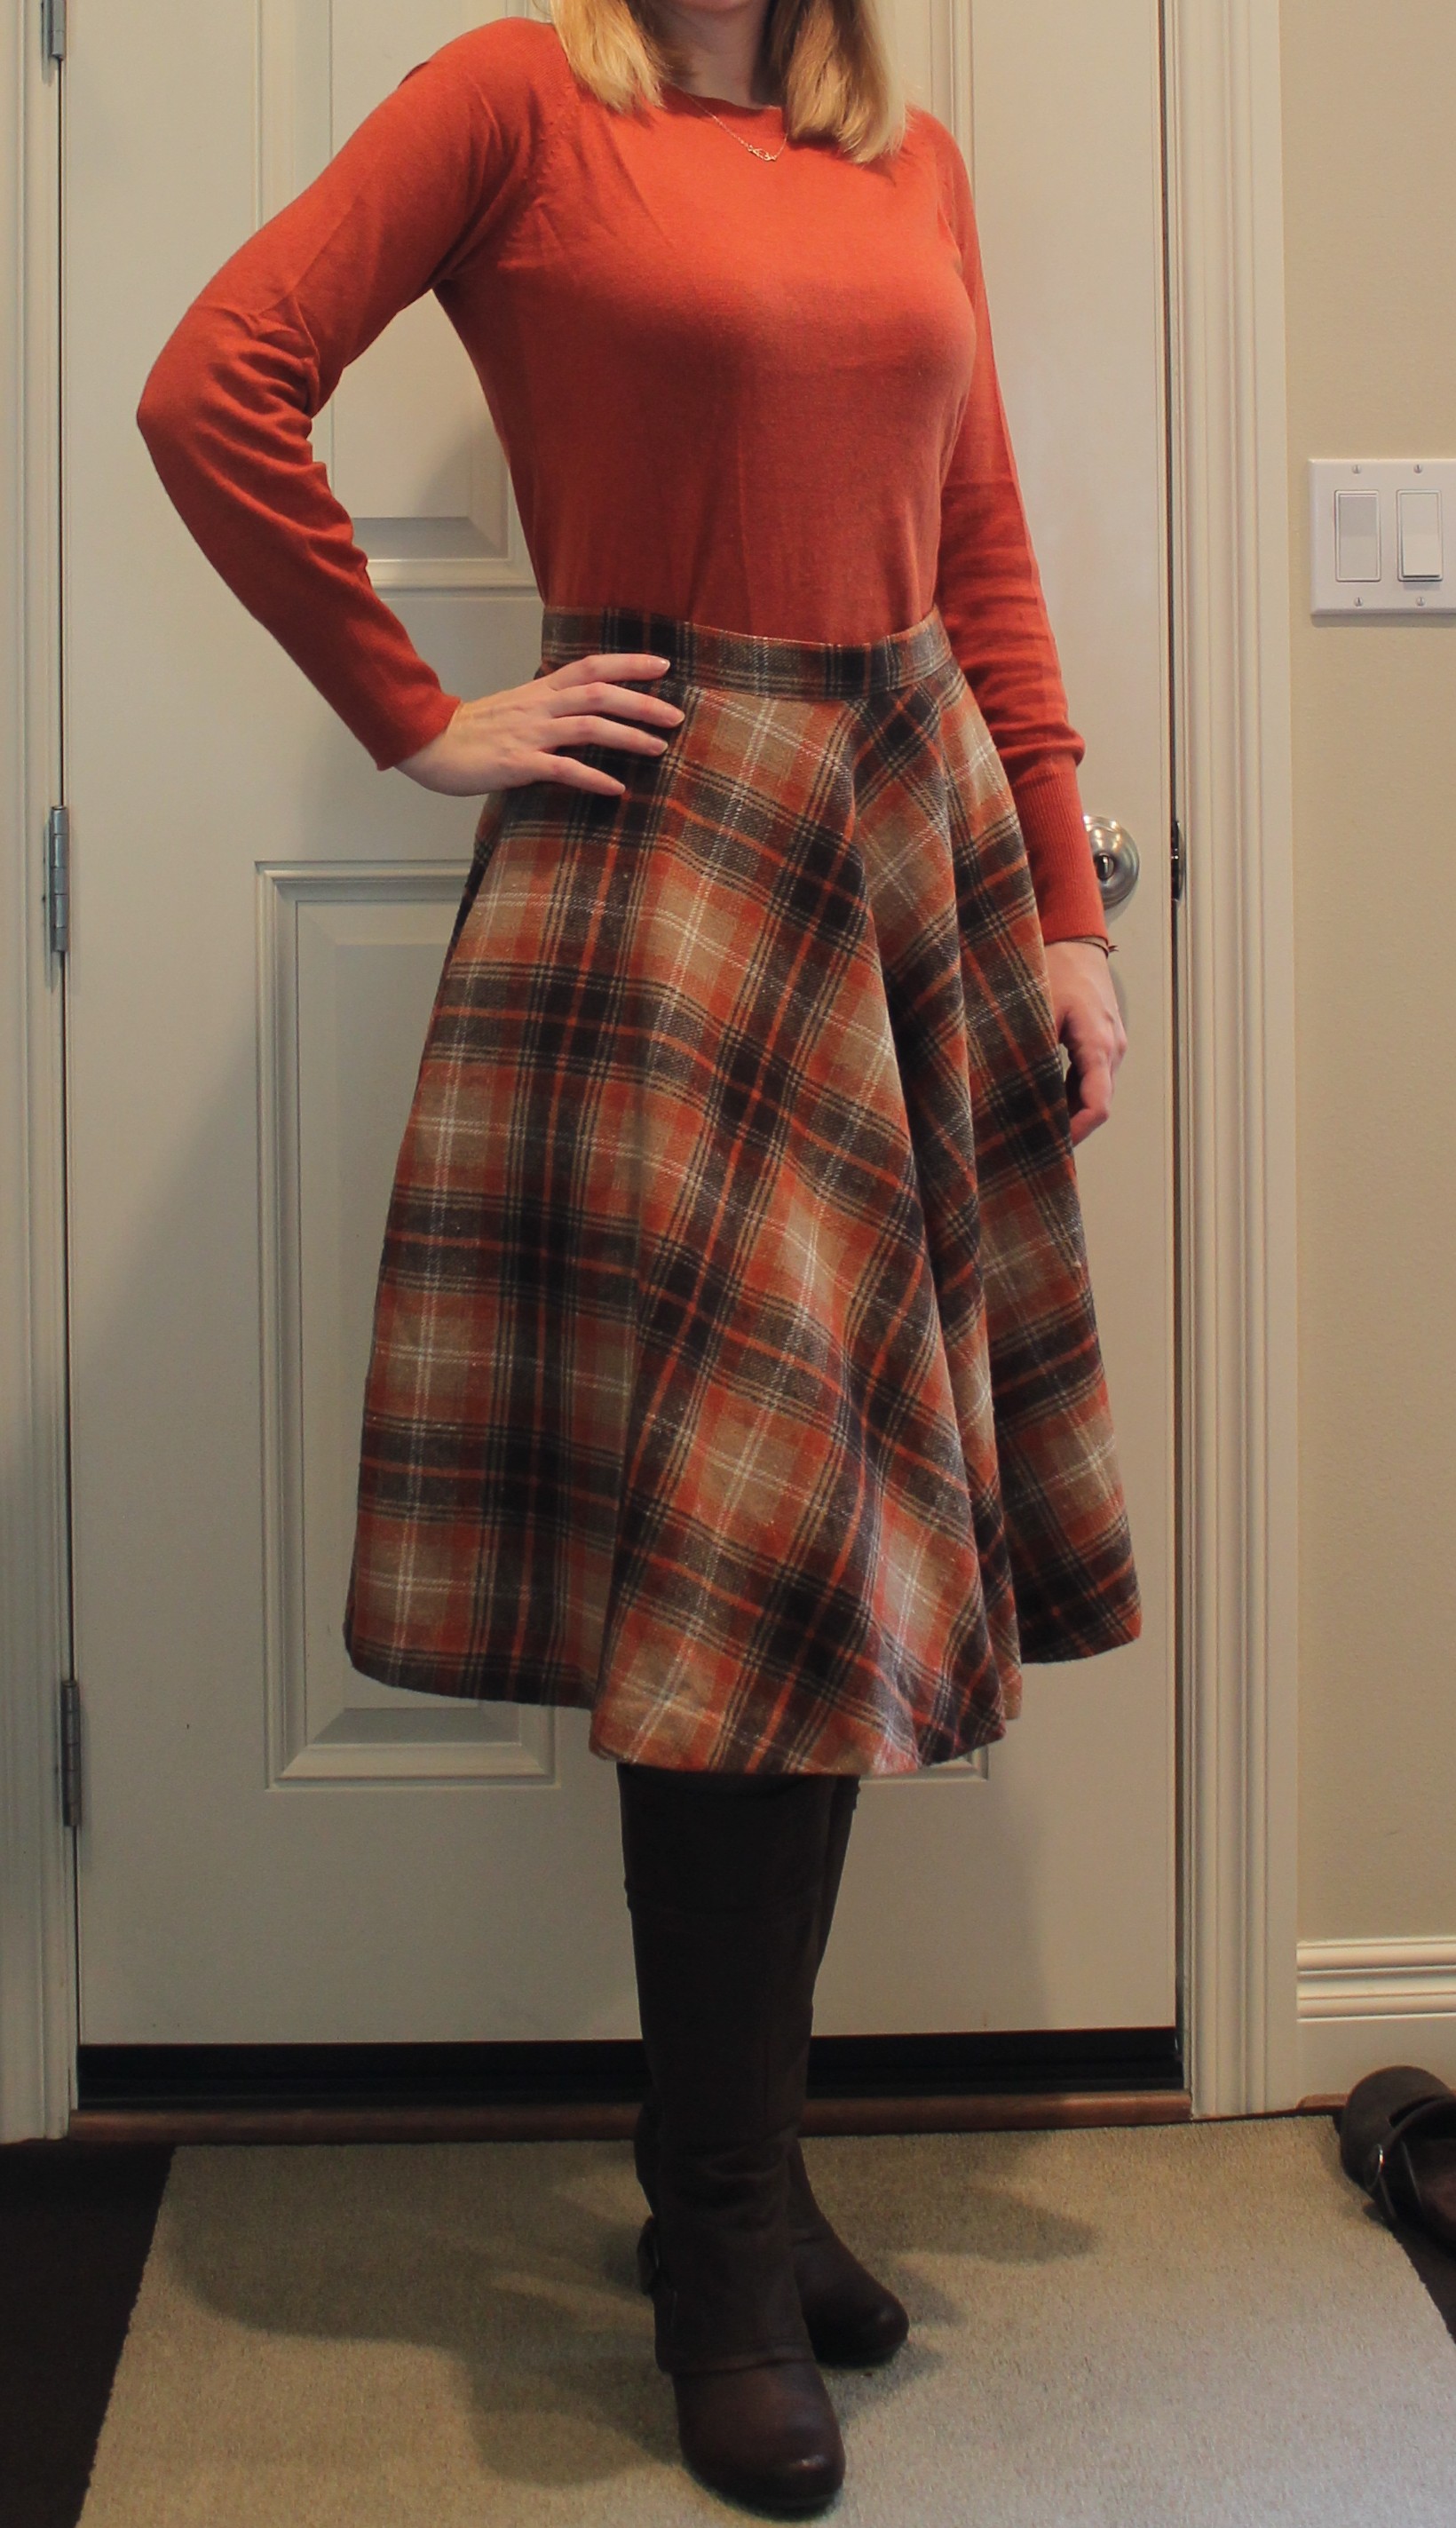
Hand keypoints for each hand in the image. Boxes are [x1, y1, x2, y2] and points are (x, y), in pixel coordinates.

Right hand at [396, 652, 684, 797]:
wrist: (429, 744)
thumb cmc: (475, 732)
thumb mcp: (517, 709)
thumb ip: (552, 706)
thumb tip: (587, 709)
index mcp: (540, 691)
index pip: (590, 667)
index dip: (628, 664)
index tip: (663, 665)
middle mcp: (539, 706)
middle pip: (598, 693)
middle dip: (641, 702)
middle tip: (676, 715)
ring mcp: (529, 733)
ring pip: (587, 727)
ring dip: (627, 737)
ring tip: (659, 749)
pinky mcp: (517, 763)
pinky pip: (561, 769)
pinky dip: (592, 778)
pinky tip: (616, 788)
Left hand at [1043, 938, 1126, 1144]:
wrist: (1077, 940)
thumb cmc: (1059, 967)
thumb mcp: (1039, 1007)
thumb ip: (1032, 1048)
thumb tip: (1012, 1086)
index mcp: (1099, 1044)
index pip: (1098, 1105)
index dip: (1078, 1132)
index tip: (1053, 1146)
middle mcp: (1112, 1049)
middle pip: (1098, 1104)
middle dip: (1072, 1128)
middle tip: (1037, 1145)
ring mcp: (1111, 1046)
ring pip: (1095, 1093)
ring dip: (1071, 1112)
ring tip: (1038, 1129)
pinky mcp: (1102, 1042)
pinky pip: (1091, 1078)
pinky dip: (1072, 1095)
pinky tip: (1046, 1103)